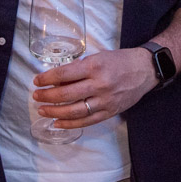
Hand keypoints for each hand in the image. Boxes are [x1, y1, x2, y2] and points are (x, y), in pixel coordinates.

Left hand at [31, 46, 156, 129]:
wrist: (145, 70)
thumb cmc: (120, 60)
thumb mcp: (98, 57)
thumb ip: (78, 68)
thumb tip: (56, 80)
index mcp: (94, 66)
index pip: (64, 74)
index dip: (47, 78)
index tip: (37, 81)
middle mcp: (99, 84)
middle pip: (66, 94)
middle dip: (47, 96)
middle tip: (36, 96)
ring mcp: (105, 100)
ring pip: (74, 110)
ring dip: (55, 112)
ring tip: (42, 110)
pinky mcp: (110, 112)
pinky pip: (87, 121)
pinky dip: (70, 124)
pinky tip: (58, 123)